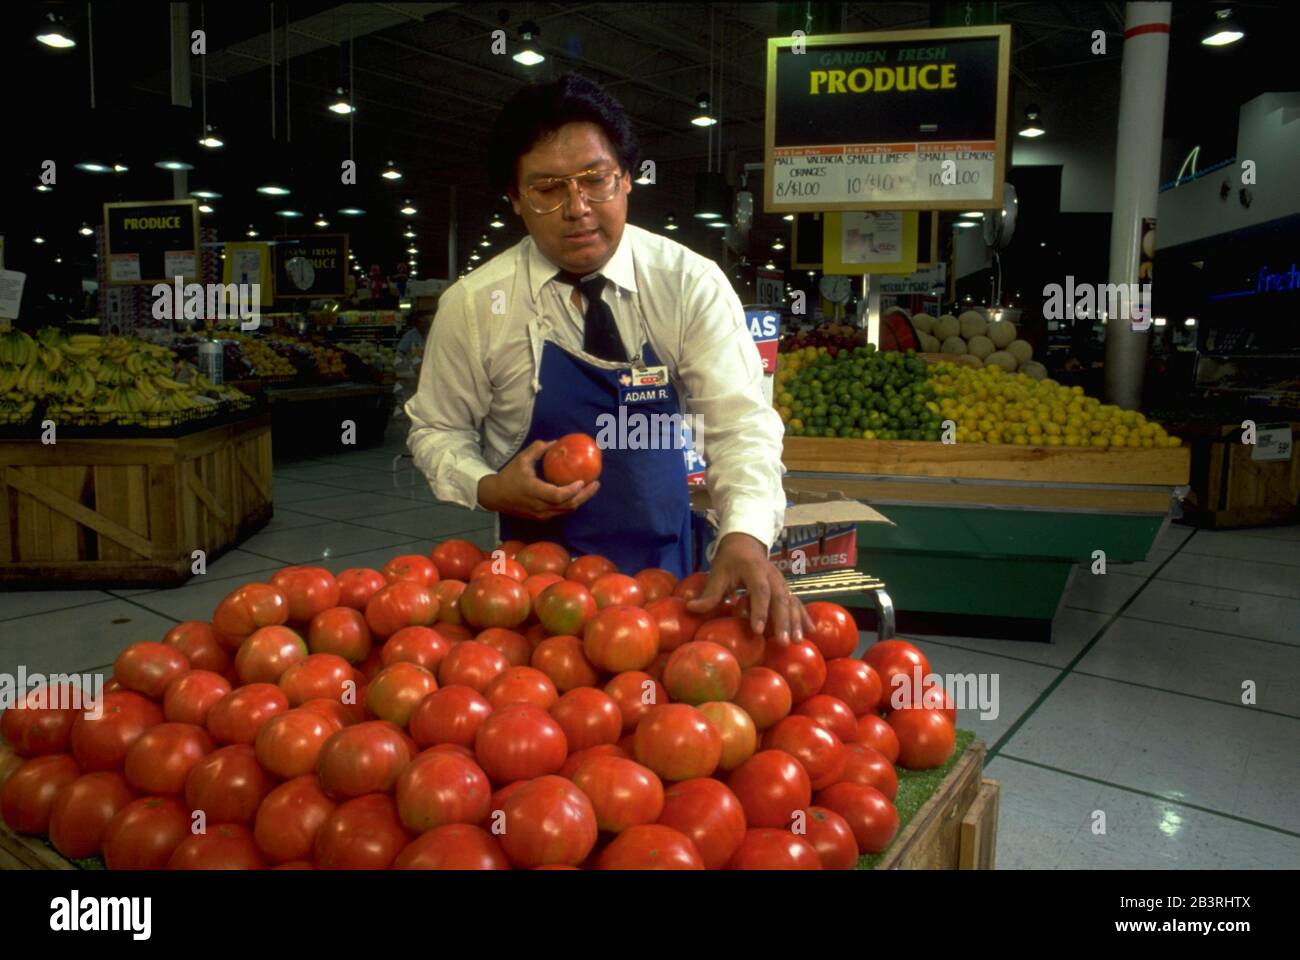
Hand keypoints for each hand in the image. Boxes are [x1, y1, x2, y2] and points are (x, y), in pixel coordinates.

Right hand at [477, 439, 600, 520]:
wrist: (495, 497)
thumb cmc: (509, 476)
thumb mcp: (521, 460)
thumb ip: (538, 449)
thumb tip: (555, 442)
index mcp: (534, 492)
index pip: (557, 496)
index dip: (572, 491)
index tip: (583, 481)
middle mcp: (540, 506)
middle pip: (567, 505)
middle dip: (584, 496)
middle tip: (596, 484)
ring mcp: (541, 514)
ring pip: (566, 510)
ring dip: (580, 500)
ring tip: (592, 488)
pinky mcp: (542, 517)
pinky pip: (561, 511)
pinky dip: (572, 503)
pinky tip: (579, 493)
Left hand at [686, 533, 814, 644]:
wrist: (746, 542)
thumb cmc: (730, 559)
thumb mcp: (717, 573)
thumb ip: (708, 593)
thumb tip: (690, 609)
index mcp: (754, 569)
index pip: (760, 590)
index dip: (759, 610)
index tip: (757, 630)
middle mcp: (772, 575)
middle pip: (780, 598)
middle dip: (783, 621)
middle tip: (782, 641)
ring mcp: (782, 581)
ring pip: (791, 601)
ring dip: (795, 621)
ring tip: (797, 641)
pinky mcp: (786, 588)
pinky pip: (797, 602)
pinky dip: (804, 616)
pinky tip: (810, 630)